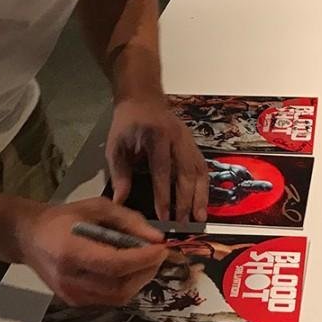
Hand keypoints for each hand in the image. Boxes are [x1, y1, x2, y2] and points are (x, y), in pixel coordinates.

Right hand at [13, 197, 165, 306]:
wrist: (29, 237)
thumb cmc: (63, 218)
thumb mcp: (96, 207)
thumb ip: (128, 220)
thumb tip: (156, 238)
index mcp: (71, 251)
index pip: (115, 264)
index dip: (143, 259)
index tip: (162, 249)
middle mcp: (70, 279)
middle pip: (119, 287)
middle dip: (146, 271)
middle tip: (157, 254)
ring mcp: (70, 295)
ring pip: (117, 297)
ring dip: (139, 281)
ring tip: (145, 261)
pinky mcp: (74, 302)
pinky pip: (108, 300)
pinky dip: (125, 286)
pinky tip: (128, 270)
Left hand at [106, 95, 208, 222]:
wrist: (143, 98)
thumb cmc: (127, 124)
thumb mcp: (116, 147)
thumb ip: (120, 174)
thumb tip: (120, 203)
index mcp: (156, 137)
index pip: (162, 171)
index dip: (164, 196)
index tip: (164, 217)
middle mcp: (177, 138)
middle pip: (186, 173)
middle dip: (186, 201)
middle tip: (184, 223)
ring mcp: (189, 140)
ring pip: (200, 171)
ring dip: (201, 196)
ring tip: (200, 217)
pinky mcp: (194, 143)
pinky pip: (203, 166)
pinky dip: (204, 186)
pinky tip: (203, 201)